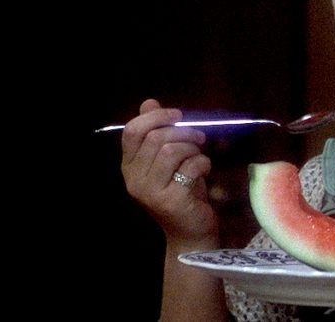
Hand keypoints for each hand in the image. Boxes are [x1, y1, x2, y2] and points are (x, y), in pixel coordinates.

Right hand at [121, 98, 217, 244]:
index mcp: (129, 166)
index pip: (132, 131)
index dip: (156, 117)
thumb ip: (158, 132)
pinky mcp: (170, 200)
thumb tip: (149, 102)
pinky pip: (190, 167)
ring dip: (193, 147)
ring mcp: (150, 191)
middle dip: (182, 132)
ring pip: (172, 150)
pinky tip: (205, 171)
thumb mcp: (169, 160)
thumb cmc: (181, 191)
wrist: (190, 231)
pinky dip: (203, 163)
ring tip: (200, 155)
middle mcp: (134, 179)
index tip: (178, 116)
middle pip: (155, 138)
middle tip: (199, 137)